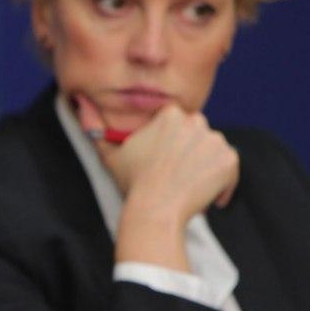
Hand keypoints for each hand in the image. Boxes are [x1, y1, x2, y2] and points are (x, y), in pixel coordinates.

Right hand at [74, 93, 238, 270]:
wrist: (155, 208)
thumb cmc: (132, 182)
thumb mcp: (110, 154)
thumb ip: (96, 128)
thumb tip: (79, 102)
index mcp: (169, 115)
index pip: (178, 125)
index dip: (172, 145)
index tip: (165, 162)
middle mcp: (195, 121)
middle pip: (197, 136)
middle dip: (190, 154)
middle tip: (176, 177)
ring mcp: (214, 140)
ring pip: (213, 151)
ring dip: (205, 168)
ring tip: (188, 187)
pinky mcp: (229, 160)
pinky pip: (230, 169)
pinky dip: (222, 184)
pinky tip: (205, 196)